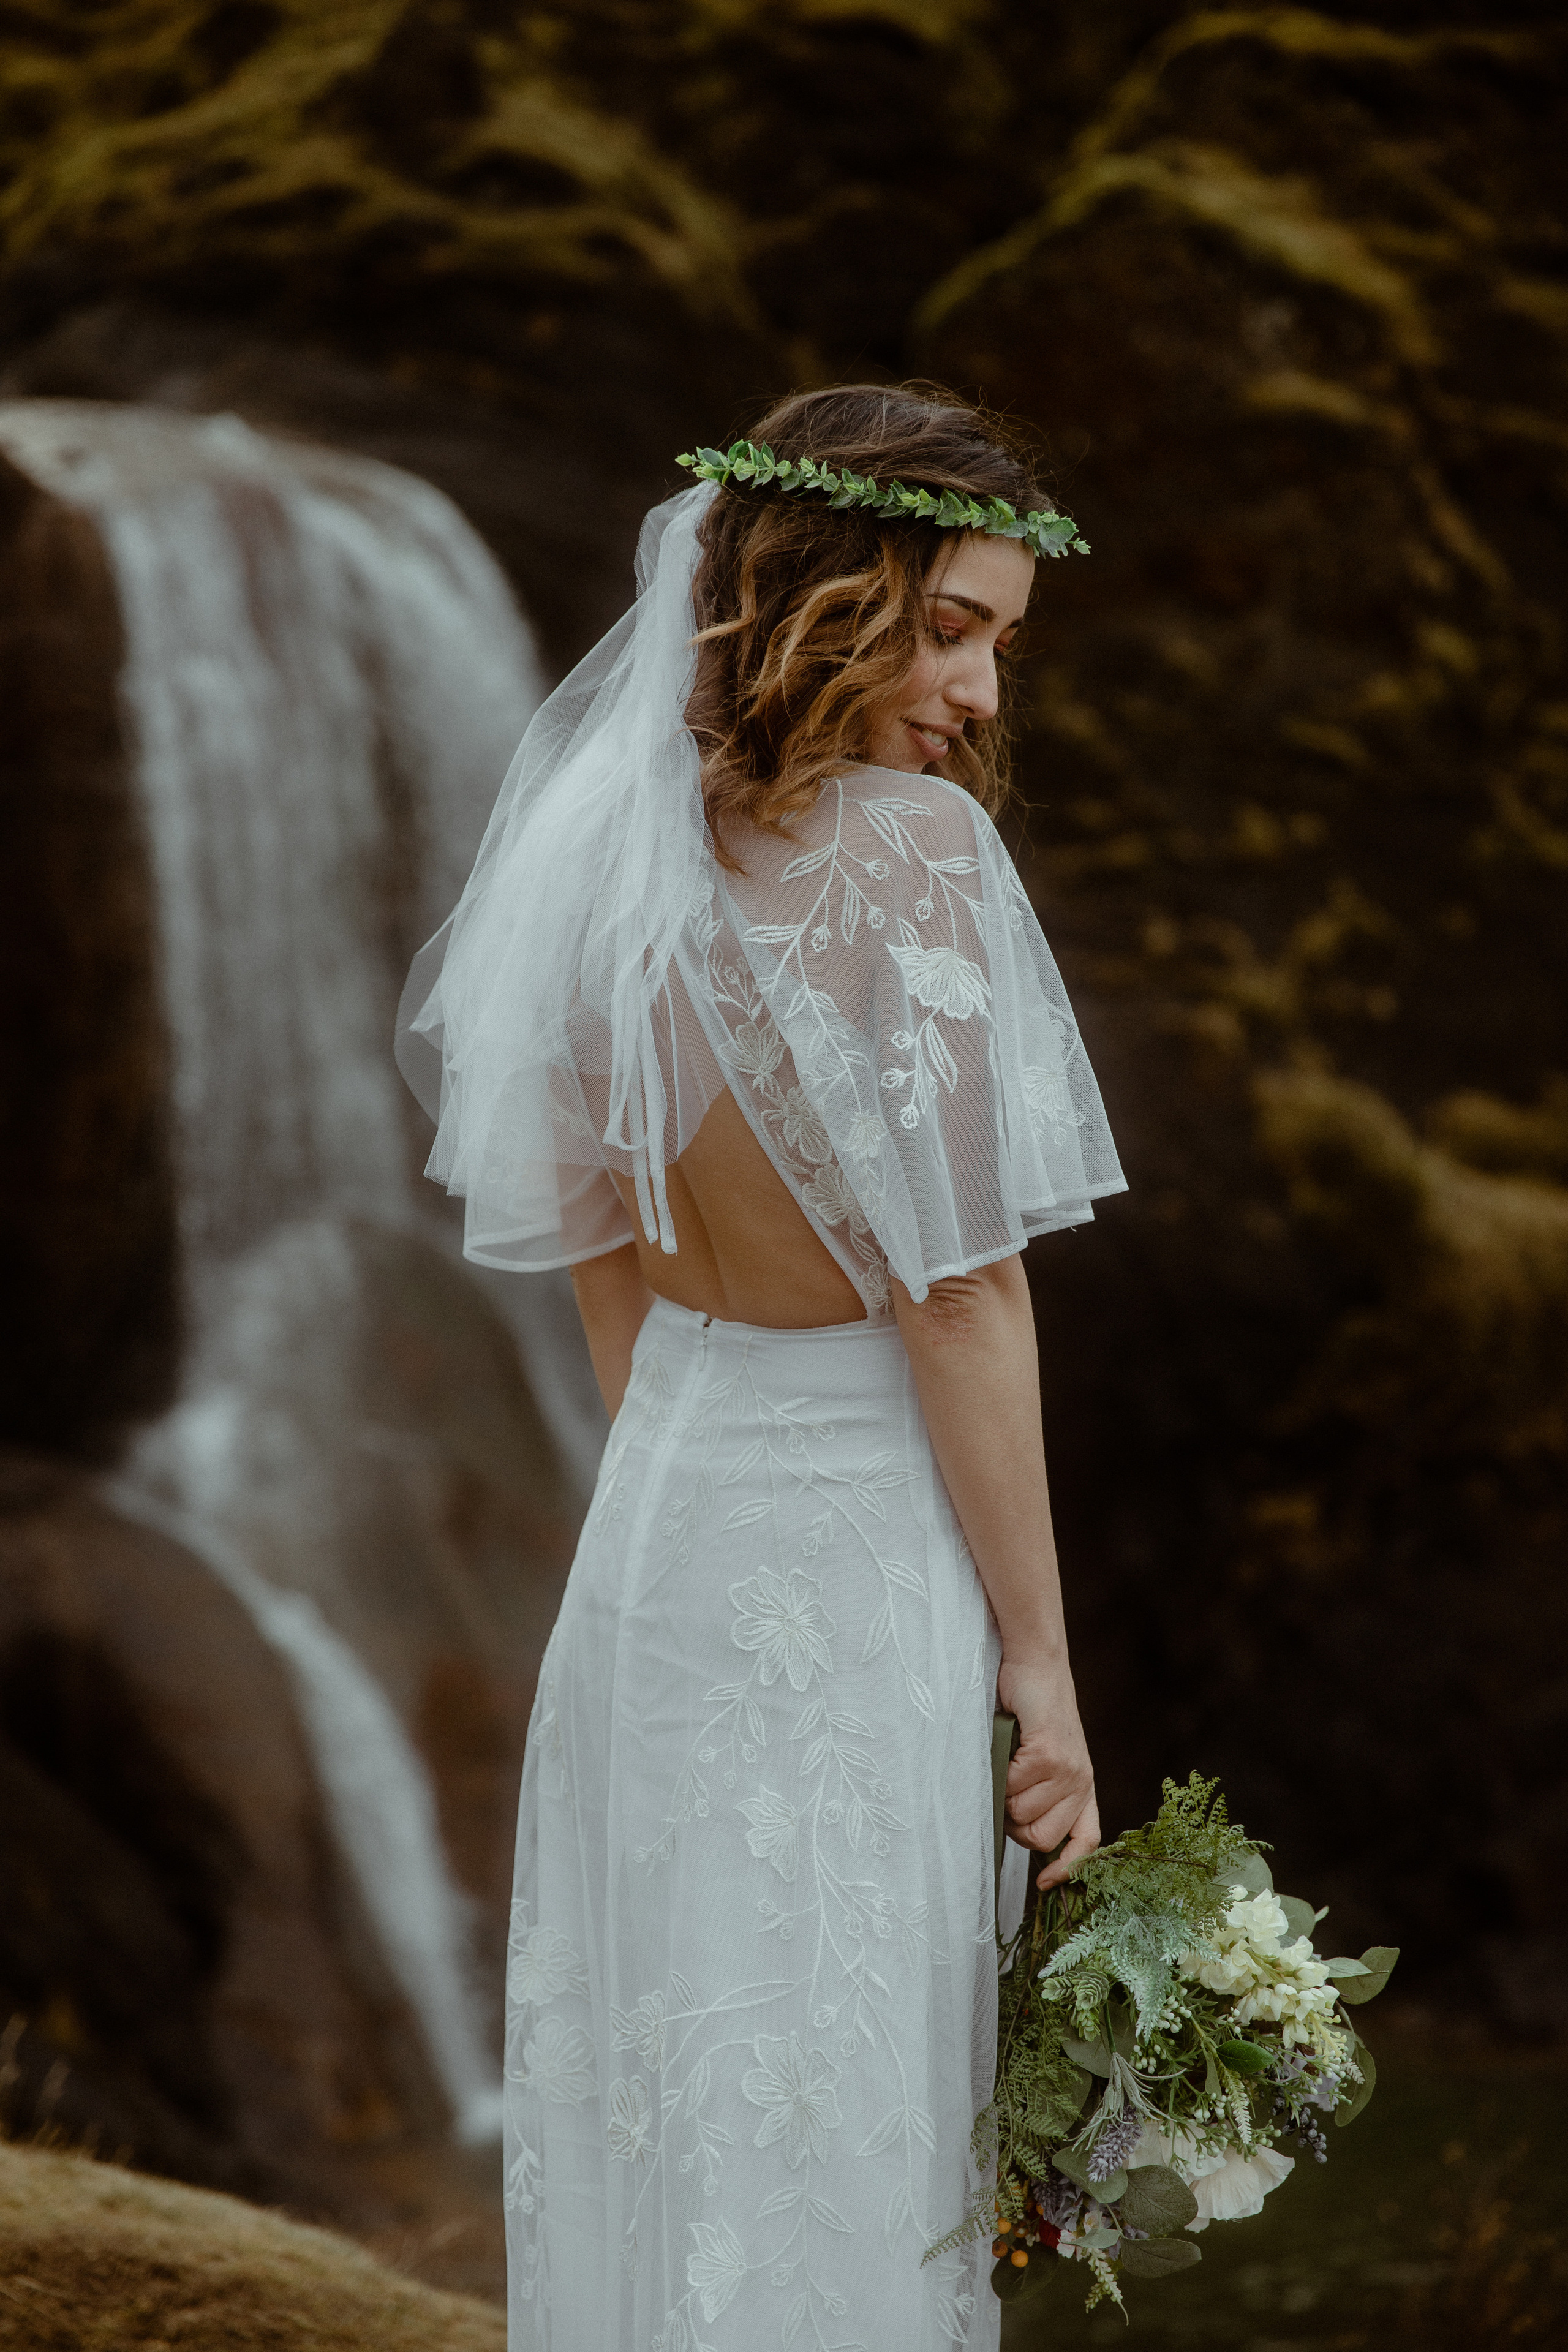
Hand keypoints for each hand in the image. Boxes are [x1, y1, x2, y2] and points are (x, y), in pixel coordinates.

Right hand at [996, 1653, 1099, 1889]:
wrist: (1036, 1664)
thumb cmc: (1030, 1711)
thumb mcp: (1044, 1758)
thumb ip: (1039, 1792)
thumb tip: (1013, 1828)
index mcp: (1083, 1788)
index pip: (1086, 1842)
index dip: (1067, 1869)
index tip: (1043, 1883)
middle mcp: (1081, 1783)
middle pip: (1039, 1838)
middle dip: (1013, 1822)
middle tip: (1007, 1787)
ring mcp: (1069, 1771)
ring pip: (1020, 1812)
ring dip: (1003, 1791)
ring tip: (1008, 1759)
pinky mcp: (1051, 1755)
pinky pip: (1012, 1786)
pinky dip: (999, 1771)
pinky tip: (1007, 1747)